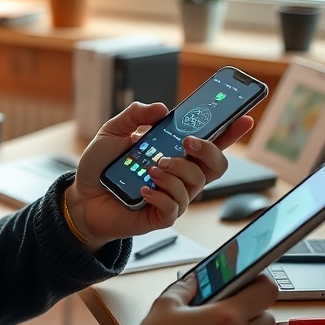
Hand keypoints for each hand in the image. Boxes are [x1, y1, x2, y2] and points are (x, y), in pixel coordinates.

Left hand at [66, 102, 253, 247]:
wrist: (81, 197)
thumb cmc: (101, 166)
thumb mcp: (113, 132)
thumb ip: (135, 115)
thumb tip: (161, 108)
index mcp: (175, 153)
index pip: (211, 142)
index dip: (231, 131)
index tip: (244, 117)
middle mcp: (180, 175)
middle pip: (217, 166)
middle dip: (207, 151)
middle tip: (186, 143)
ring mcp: (174, 197)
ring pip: (196, 184)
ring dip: (175, 171)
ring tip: (151, 168)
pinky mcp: (161, 216)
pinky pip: (175, 207)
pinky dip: (160, 195)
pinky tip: (143, 190)